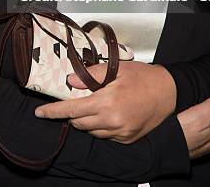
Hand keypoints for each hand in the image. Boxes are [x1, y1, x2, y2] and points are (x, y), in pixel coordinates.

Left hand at [34, 60, 176, 143]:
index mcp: (107, 102)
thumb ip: (91, 75)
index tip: (39, 112)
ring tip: (96, 103)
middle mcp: (112, 121)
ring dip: (86, 119)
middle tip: (74, 99)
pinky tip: (108, 112)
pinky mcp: (127, 139)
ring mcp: (120, 133)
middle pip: (78, 122)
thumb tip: (70, 81)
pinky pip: (104, 135)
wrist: (169, 92)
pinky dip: (100, 125)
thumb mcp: (117, 69)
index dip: (53, 112)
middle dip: (71, 112)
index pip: (71, 110)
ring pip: (90, 130)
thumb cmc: (143, 77)